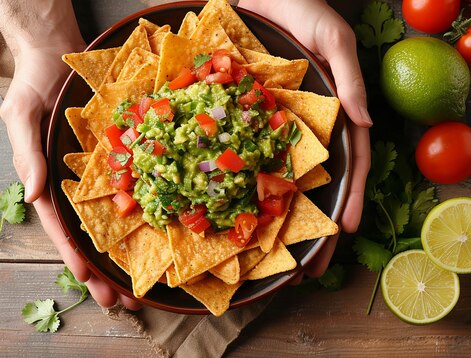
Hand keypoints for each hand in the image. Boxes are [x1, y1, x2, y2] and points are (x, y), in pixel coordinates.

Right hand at [0, 0, 139, 309]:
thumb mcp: (20, 116)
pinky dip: (146, 216)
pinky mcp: (123, 160)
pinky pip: (136, 190)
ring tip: (143, 288)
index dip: (76, 255)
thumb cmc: (34, 86)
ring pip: (115, 224)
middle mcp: (77, 187)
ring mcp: (101, 177)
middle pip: (91, 237)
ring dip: (128, 256)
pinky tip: (161, 237)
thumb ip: (28, 155)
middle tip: (125, 303)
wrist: (60, 57)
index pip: (62, 227)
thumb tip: (35, 195)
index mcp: (51, 184)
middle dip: (105, 272)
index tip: (90, 281)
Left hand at [240, 0, 371, 279]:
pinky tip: (243, 215)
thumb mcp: (334, 38)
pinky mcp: (251, 116)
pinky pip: (251, 154)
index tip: (345, 228)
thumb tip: (366, 124)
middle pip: (320, 181)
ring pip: (286, 177)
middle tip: (312, 265)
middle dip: (319, 223)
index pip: (350, 161)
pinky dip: (249, 186)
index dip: (351, 194)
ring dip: (286, 218)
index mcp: (335, 111)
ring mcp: (280, 124)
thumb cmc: (304, 7)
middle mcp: (309, 125)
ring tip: (281, 257)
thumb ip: (351, 78)